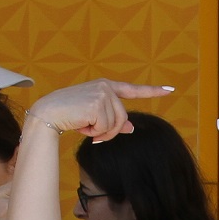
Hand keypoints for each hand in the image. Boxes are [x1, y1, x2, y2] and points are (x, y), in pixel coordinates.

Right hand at [26, 79, 177, 143]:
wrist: (48, 112)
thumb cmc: (69, 114)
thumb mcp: (94, 118)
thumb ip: (114, 120)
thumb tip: (131, 128)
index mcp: (106, 86)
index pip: (133, 90)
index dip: (153, 91)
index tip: (170, 90)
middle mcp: (106, 87)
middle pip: (123, 118)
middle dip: (110, 132)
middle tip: (92, 133)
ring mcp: (102, 93)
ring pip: (115, 125)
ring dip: (101, 133)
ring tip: (84, 125)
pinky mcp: (97, 103)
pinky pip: (105, 128)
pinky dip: (94, 133)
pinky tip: (81, 125)